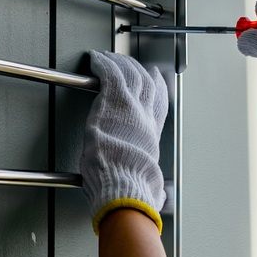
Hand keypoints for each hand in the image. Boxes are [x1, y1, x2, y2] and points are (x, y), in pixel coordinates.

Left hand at [81, 50, 170, 231]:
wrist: (124, 185)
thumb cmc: (132, 191)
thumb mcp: (150, 187)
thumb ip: (154, 187)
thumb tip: (160, 198)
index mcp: (151, 136)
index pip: (159, 103)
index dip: (158, 87)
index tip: (155, 77)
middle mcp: (145, 118)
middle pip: (145, 84)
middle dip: (138, 70)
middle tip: (128, 62)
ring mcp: (130, 108)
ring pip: (129, 74)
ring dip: (120, 63)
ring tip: (110, 57)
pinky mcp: (113, 102)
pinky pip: (110, 74)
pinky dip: (104, 63)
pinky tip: (96, 58)